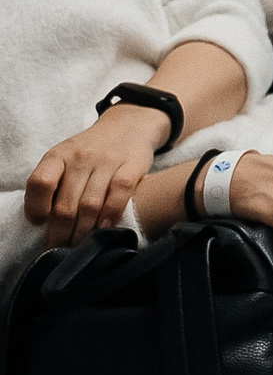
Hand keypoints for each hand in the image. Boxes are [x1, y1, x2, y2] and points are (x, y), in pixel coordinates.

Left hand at [23, 109, 163, 247]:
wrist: (129, 125)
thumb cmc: (91, 151)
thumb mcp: (66, 158)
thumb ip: (55, 183)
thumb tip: (44, 222)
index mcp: (58, 155)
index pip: (40, 183)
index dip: (37, 207)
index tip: (40, 224)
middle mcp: (81, 156)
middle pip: (66, 203)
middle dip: (61, 233)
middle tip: (60, 249)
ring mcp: (108, 160)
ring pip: (90, 204)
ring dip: (84, 231)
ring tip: (80, 246)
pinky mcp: (133, 164)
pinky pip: (119, 193)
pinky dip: (111, 215)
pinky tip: (106, 228)